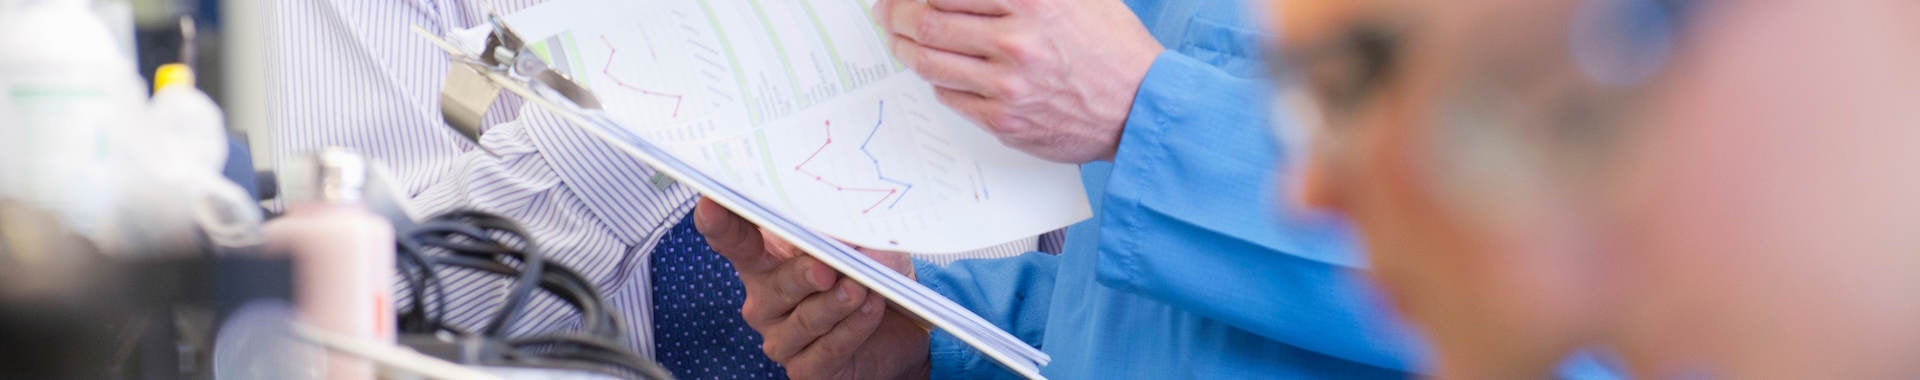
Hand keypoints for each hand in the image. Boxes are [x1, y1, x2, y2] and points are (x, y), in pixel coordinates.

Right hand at [693, 198, 931, 378]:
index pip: (733, 239)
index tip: (711, 205)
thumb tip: (846, 231)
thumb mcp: (863, 247)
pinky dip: (853, 328)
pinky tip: (871, 309)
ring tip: (862, 288)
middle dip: (802, 274)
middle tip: (826, 267)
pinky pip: (827, 349)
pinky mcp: (805, 369)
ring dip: (837, 302)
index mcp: (766, 261)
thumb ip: (847, 235)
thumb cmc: (870, 277)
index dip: (720, 224)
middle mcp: (765, 301)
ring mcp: (781, 338)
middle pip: (775, 284)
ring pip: (805, 320)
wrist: (898, 330)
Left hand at [875, 0, 1163, 162]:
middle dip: (895, 15)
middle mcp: (1016, 40)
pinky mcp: (1004, 120)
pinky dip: (937, 80)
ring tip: (901, 42)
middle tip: (887, 13)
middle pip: (927, 21)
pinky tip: (940, 71)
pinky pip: (949, 96)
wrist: (1142, 105)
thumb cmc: (1111, 45)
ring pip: (929, 62)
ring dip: (905, 49)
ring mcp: (1007, 84)